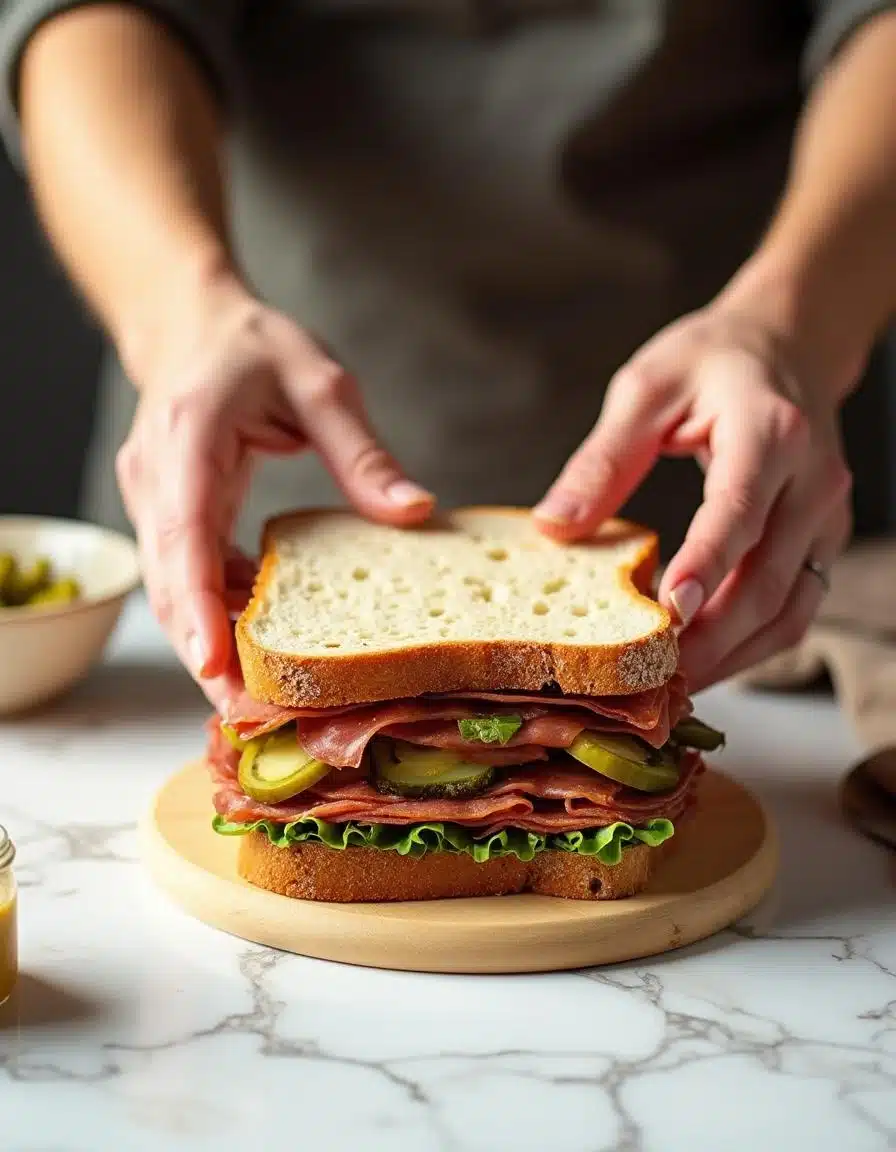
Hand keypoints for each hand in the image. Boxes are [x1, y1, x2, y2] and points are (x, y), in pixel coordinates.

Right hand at [116, 272, 433, 708]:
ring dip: (211, 641)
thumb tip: (414, 512)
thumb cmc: (253, 346)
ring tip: (261, 697)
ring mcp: (154, 498)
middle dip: (203, 649)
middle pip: (171, 581)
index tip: (216, 662)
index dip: (199, 605)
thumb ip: (362, 451)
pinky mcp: (168, 513)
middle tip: (247, 712)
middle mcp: (157, 477)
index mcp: (188, 438)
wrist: (194, 325)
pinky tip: (261, 640)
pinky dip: (219, 611)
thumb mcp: (320, 383)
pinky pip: (189, 574)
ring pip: (174, 588)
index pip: (184, 534)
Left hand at [533, 301, 853, 691]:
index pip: (738, 510)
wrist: (785, 344)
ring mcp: (826, 515)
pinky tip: (704, 661)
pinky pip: (795, 608)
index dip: (706, 565)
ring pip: (790, 609)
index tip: (669, 613)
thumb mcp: (645, 389)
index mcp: (770, 431)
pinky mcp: (822, 539)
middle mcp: (813, 480)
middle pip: (768, 579)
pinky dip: (752, 645)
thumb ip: (603, 459)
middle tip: (653, 678)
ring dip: (733, 655)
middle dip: (712, 637)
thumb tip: (554, 526)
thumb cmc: (709, 362)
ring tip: (672, 685)